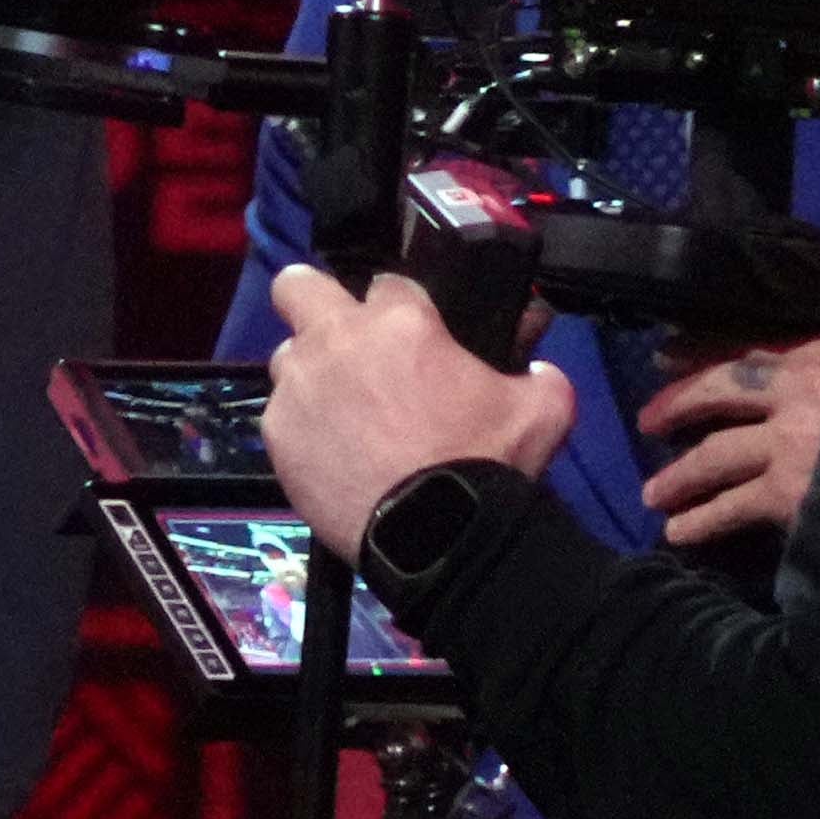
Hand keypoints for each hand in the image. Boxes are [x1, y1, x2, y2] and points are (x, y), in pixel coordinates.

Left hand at [263, 265, 576, 554]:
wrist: (438, 535)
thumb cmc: (488, 463)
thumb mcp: (543, 408)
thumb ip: (538, 373)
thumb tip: (536, 368)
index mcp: (399, 322)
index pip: (388, 283)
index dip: (400, 307)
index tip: (410, 334)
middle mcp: (335, 342)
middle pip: (297, 288)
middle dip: (314, 301)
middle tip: (342, 337)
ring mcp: (297, 388)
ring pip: (288, 359)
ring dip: (311, 373)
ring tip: (343, 409)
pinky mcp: (276, 436)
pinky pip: (282, 416)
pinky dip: (303, 427)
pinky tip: (332, 453)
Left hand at [638, 334, 819, 548]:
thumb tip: (802, 371)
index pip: (748, 347)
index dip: (703, 350)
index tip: (665, 354)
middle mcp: (798, 392)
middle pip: (720, 389)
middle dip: (678, 404)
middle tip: (648, 420)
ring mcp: (789, 442)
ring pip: (715, 454)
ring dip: (680, 476)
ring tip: (653, 495)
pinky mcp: (789, 490)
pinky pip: (732, 506)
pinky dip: (702, 520)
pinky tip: (679, 533)